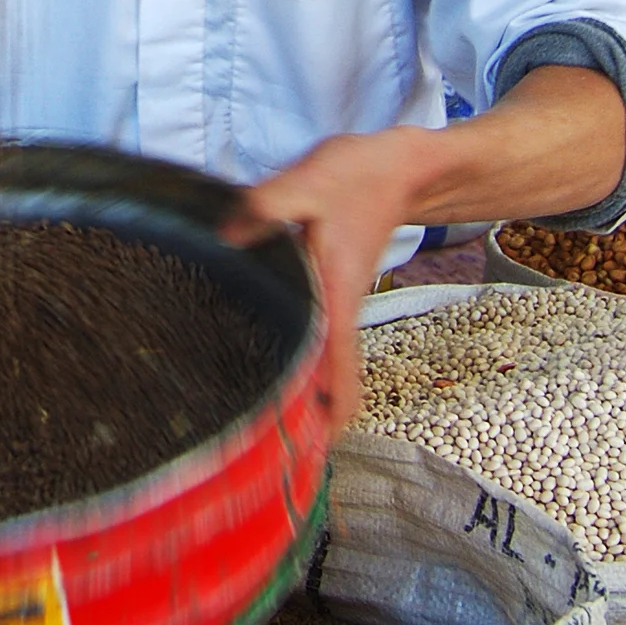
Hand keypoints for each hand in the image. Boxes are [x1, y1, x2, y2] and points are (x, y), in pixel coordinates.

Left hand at [226, 128, 428, 433]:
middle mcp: (339, 309)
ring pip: (319, 362)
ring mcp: (335, 302)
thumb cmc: (358, 176)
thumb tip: (226, 236)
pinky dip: (295, 358)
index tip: (310, 458)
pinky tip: (259, 356)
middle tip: (262, 454)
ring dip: (298, 391)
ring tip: (255, 422)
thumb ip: (268, 206)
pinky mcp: (326, 287)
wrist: (399, 166)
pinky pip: (313, 336)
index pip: (339, 373)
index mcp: (338, 296)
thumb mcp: (310, 182)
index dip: (329, 419)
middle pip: (327, 382)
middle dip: (303, 421)